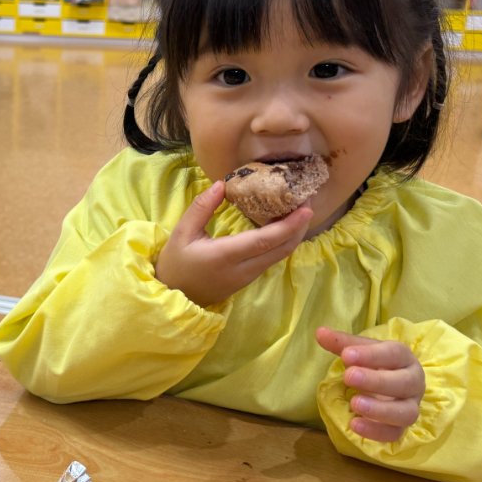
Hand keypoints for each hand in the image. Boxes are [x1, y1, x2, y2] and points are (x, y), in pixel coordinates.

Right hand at [155, 181, 311, 306]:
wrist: (174, 297)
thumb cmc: (176, 263)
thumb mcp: (182, 232)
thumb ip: (201, 208)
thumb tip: (221, 184)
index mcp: (225, 256)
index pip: (264, 241)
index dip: (288, 225)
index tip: (305, 208)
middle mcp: (243, 269)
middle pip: (281, 249)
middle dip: (299, 226)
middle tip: (308, 201)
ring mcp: (248, 277)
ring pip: (280, 256)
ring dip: (294, 234)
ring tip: (300, 210)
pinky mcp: (249, 279)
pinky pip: (273, 259)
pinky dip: (283, 241)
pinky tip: (284, 226)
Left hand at [316, 327, 425, 441]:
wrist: (390, 388)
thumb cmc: (375, 365)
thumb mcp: (361, 352)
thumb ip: (342, 344)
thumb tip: (320, 332)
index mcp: (404, 358)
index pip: (394, 353)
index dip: (371, 355)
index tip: (346, 355)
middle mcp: (413, 383)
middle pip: (404, 383)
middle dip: (376, 381)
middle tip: (349, 376)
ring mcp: (410, 407)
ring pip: (405, 412)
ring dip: (380, 410)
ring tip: (354, 404)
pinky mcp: (401, 428)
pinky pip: (394, 434)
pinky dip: (375, 431)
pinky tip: (354, 424)